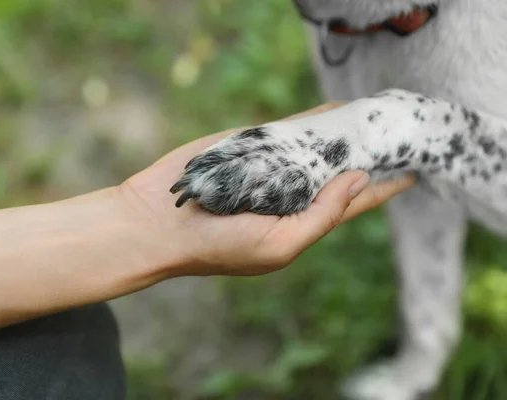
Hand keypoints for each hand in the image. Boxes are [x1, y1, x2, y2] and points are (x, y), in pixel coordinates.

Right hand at [119, 104, 415, 276]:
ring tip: (374, 120)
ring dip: (343, 135)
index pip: (350, 205)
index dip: (381, 189)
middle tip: (398, 138)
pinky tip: (335, 109)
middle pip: (336, 172)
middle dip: (366, 157)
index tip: (412, 172)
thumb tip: (359, 179)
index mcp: (300, 224)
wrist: (158, 221)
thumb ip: (322, 215)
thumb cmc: (219, 246)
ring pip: (315, 147)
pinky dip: (311, 119)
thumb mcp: (280, 244)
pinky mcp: (248, 146)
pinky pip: (286, 130)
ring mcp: (269, 168)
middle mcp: (288, 194)